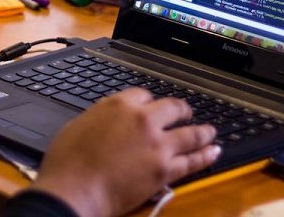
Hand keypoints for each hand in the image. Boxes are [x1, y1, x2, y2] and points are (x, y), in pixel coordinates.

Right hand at [30, 88, 219, 216]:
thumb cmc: (69, 158)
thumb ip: (102, 116)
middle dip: (181, 110)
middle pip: (172, 108)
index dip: (148, 101)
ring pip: (189, 133)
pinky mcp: (165, 170)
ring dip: (202, 131)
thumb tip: (109, 118)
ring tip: (210, 131)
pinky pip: (192, 161)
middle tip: (185, 112)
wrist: (76, 188)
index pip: (143, 94)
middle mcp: (143, 119)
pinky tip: (214, 152)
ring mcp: (158, 145)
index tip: (150, 106)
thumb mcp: (80, 123)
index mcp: (120, 104)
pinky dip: (206, 156)